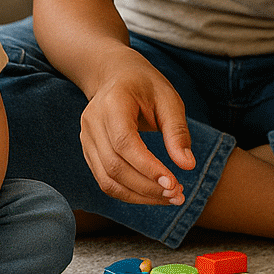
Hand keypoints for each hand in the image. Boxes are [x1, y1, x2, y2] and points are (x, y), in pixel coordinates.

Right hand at [78, 52, 193, 205]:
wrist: (115, 75)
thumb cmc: (145, 85)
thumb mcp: (168, 98)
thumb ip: (177, 131)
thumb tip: (187, 165)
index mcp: (112, 103)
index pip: (125, 143)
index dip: (147, 167)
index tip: (173, 183)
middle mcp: (92, 122)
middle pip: (115, 166)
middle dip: (147, 187)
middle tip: (178, 195)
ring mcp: (86, 138)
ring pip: (107, 179)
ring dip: (139, 196)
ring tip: (169, 198)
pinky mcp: (89, 152)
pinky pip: (105, 180)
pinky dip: (129, 193)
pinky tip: (152, 194)